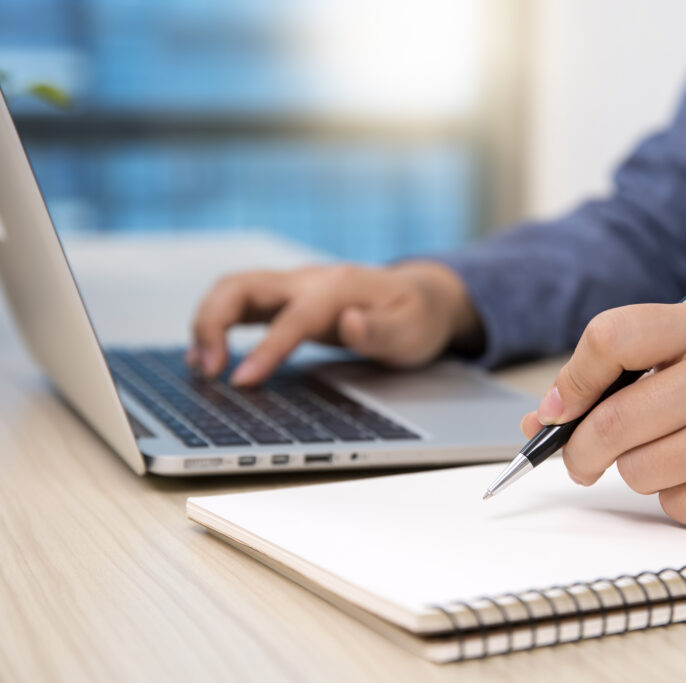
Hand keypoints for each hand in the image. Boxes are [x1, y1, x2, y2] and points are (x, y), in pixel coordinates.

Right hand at [188, 261, 482, 384]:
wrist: (422, 297)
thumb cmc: (416, 318)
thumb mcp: (412, 332)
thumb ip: (380, 331)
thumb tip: (351, 324)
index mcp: (339, 287)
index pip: (293, 316)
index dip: (265, 348)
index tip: (240, 381)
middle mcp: (308, 280)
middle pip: (242, 285)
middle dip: (213, 323)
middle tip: (207, 371)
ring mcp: (294, 287)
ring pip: (233, 290)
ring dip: (207, 323)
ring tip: (199, 367)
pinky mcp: (286, 301)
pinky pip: (239, 305)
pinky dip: (215, 326)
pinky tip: (206, 358)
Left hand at [521, 303, 685, 527]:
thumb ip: (622, 374)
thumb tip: (542, 420)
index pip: (611, 337)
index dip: (571, 379)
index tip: (557, 409)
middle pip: (613, 422)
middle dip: (580, 450)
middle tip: (579, 459)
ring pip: (638, 470)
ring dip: (639, 471)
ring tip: (675, 454)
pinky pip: (677, 504)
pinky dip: (678, 497)